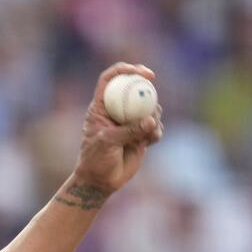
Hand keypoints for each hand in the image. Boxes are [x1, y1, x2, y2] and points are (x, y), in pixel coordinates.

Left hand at [71, 63, 163, 196]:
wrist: (101, 181)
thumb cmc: (96, 160)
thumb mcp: (108, 142)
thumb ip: (129, 130)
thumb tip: (152, 120)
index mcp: (101, 106)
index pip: (110, 79)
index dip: (125, 70)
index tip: (141, 72)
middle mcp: (116, 111)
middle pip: (134, 88)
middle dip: (146, 86)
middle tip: (154, 85)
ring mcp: (129, 122)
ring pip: (149, 108)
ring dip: (153, 115)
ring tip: (147, 131)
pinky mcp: (140, 135)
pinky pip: (155, 127)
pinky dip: (156, 132)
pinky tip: (149, 142)